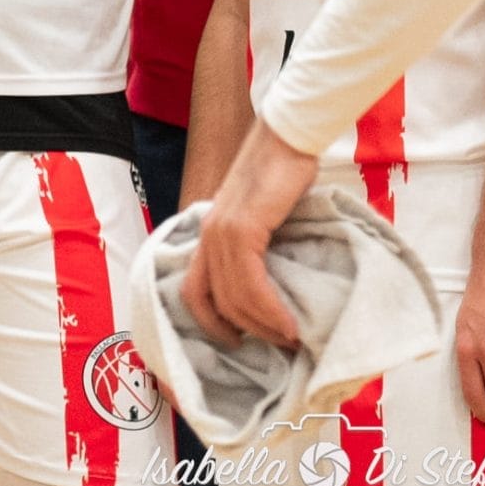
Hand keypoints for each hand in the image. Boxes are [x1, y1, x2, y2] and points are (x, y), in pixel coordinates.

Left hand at [184, 125, 318, 347]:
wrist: (286, 139)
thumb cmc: (281, 175)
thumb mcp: (262, 217)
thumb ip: (257, 245)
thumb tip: (275, 281)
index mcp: (209, 234)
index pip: (194, 292)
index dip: (211, 324)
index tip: (239, 341)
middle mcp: (208, 236)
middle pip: (215, 303)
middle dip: (247, 331)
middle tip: (280, 346)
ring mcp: (222, 232)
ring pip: (233, 298)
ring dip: (263, 326)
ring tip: (290, 340)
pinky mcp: (242, 229)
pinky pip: (250, 283)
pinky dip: (269, 309)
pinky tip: (288, 323)